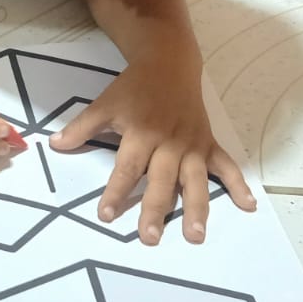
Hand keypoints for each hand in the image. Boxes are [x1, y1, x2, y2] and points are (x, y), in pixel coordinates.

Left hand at [50, 60, 255, 244]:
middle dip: (156, 210)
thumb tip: (54, 145)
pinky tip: (248, 205)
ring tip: (196, 236)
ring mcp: (192, 145)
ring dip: (198, 208)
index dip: (116, 192)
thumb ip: (81, 128)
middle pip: (162, 181)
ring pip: (195, 181)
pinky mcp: (208, 143)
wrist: (169, 62)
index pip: (127, 168)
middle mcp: (169, 143)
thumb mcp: (104, 104)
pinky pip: (226, 166)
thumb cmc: (134, 88)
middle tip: (150, 238)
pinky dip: (238, 185)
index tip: (106, 215)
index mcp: (142, 133)